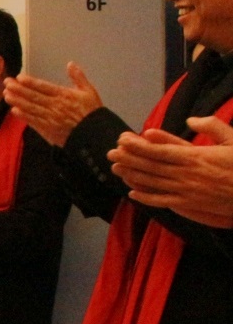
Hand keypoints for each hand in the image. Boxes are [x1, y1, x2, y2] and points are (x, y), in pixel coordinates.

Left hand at [5, 63, 102, 147]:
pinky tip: (14, 111)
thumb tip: (70, 64)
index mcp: (64, 95)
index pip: (43, 87)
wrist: (95, 135)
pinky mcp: (48, 130)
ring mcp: (50, 118)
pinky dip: (24, 116)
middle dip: (18, 89)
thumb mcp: (89, 91)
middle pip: (33, 96)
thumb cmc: (92, 112)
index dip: (30, 82)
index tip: (18, 77)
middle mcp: (55, 106)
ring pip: (31, 108)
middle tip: (6, 83)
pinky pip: (34, 121)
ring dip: (17, 101)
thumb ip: (79, 77)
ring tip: (6, 95)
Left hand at [110, 117, 232, 227]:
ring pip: (153, 183)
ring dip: (132, 176)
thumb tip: (191, 119)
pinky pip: (164, 201)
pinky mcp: (191, 204)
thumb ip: (213, 126)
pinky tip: (132, 193)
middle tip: (110, 153)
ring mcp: (187, 191)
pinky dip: (147, 197)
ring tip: (115, 169)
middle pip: (151, 166)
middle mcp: (187, 174)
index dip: (139, 146)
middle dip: (129, 159)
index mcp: (196, 157)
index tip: (123, 140)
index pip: (160, 151)